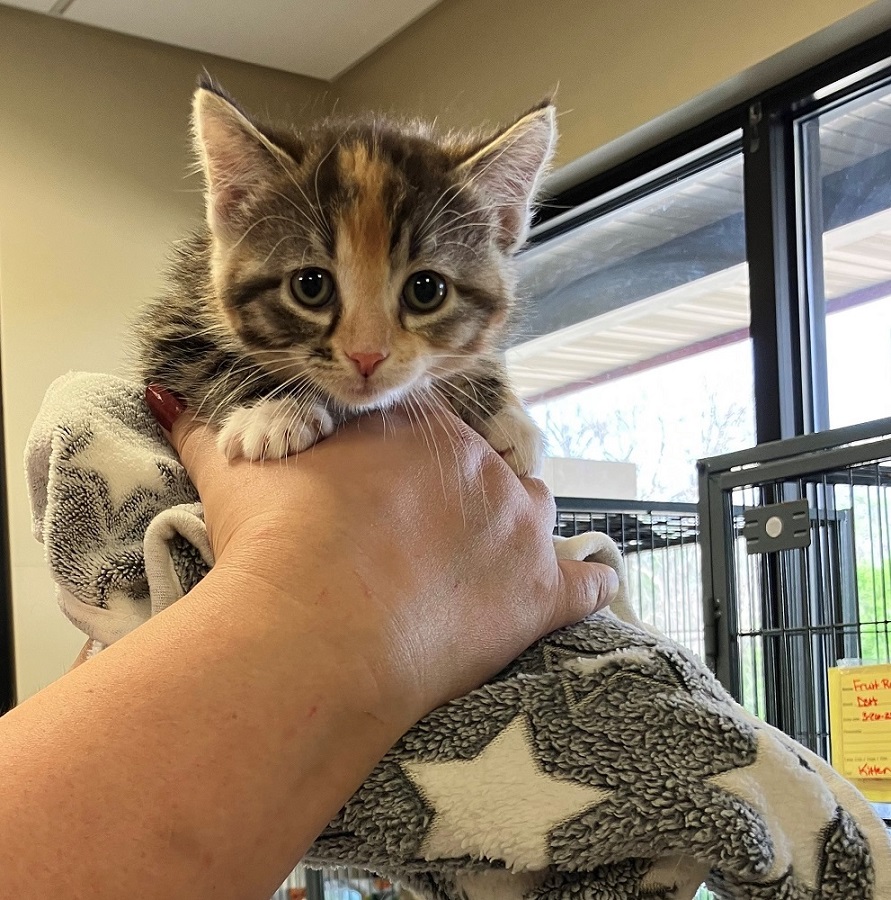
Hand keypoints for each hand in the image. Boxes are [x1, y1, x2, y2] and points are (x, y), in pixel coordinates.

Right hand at [148, 387, 617, 724]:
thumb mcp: (237, 473)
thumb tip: (167, 396)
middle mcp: (480, 468)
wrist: (311, 630)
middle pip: (482, 466)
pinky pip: (587, 582)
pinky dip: (589, 582)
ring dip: (517, 527)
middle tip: (422, 535)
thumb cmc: (277, 543)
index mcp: (416, 433)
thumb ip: (208, 429)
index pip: (421, 424)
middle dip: (457, 493)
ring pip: (536, 508)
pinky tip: (592, 584)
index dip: (403, 455)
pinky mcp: (540, 596)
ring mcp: (519, 530)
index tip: (387, 488)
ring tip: (489, 555)